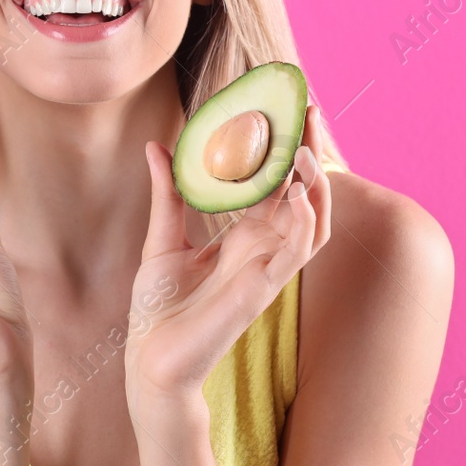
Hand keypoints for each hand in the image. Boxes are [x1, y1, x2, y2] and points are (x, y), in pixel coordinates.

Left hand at [125, 104, 334, 403]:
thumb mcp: (162, 237)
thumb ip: (168, 192)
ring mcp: (268, 269)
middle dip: (311, 153)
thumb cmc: (158, 307)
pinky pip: (297, 252)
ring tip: (304, 150)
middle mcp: (264, 249)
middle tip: (309, 112)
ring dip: (316, 185)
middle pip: (304, 195)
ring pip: (313, 222)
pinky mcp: (263, 288)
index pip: (279, 184)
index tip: (288, 109)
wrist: (150, 356)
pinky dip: (303, 221)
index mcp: (245, 236)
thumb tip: (156, 145)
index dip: (288, 149)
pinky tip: (297, 193)